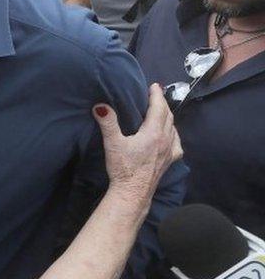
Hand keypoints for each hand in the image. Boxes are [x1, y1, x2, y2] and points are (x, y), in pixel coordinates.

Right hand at [93, 84, 182, 202]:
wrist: (133, 192)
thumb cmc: (123, 168)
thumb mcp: (113, 143)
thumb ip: (108, 122)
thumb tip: (101, 106)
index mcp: (153, 132)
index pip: (158, 107)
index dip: (157, 95)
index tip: (154, 85)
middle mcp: (165, 139)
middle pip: (168, 115)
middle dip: (162, 103)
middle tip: (155, 94)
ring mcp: (169, 151)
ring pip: (173, 127)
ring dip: (168, 116)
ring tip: (161, 110)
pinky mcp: (169, 160)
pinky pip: (176, 141)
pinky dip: (173, 132)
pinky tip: (170, 135)